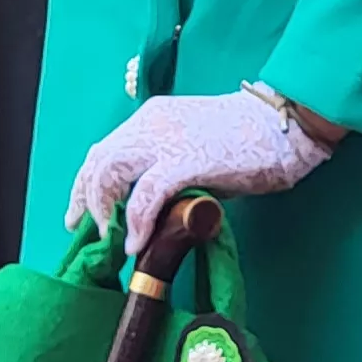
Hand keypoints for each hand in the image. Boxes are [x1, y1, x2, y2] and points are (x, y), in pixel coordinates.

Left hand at [67, 90, 332, 253]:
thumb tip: (152, 206)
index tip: (79, 213)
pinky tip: (137, 243)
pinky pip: (147, 194)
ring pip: (111, 172)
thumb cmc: (247, 138)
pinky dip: (136, 221)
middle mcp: (149, 124)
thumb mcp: (194, 146)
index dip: (85, 184)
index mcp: (151, 118)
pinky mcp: (185, 160)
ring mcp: (165, 140)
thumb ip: (168, 167)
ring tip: (114, 239)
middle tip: (89, 232)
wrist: (282, 125)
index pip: (103, 149)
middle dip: (87, 199)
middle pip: (99, 161)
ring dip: (106, 209)